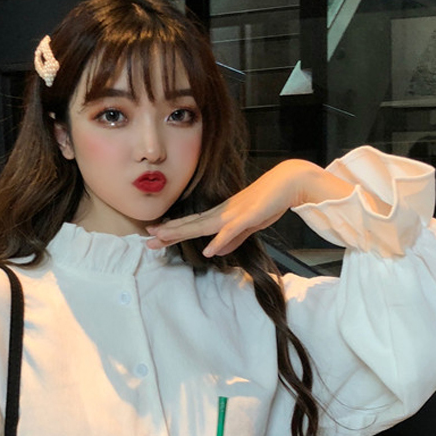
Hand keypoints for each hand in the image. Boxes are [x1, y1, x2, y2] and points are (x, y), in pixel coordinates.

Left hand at [145, 158, 370, 256]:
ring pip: (203, 225)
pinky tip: (208, 251)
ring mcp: (234, 213)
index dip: (173, 230)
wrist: (289, 183)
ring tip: (164, 238)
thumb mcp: (247, 226)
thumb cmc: (269, 202)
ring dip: (183, 232)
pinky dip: (220, 240)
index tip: (154, 235)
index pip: (192, 224)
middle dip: (169, 232)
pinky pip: (231, 231)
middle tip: (147, 239)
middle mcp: (223, 213)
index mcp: (221, 215)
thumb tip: (215, 252)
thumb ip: (232, 239)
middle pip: (191, 224)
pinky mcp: (249, 216)